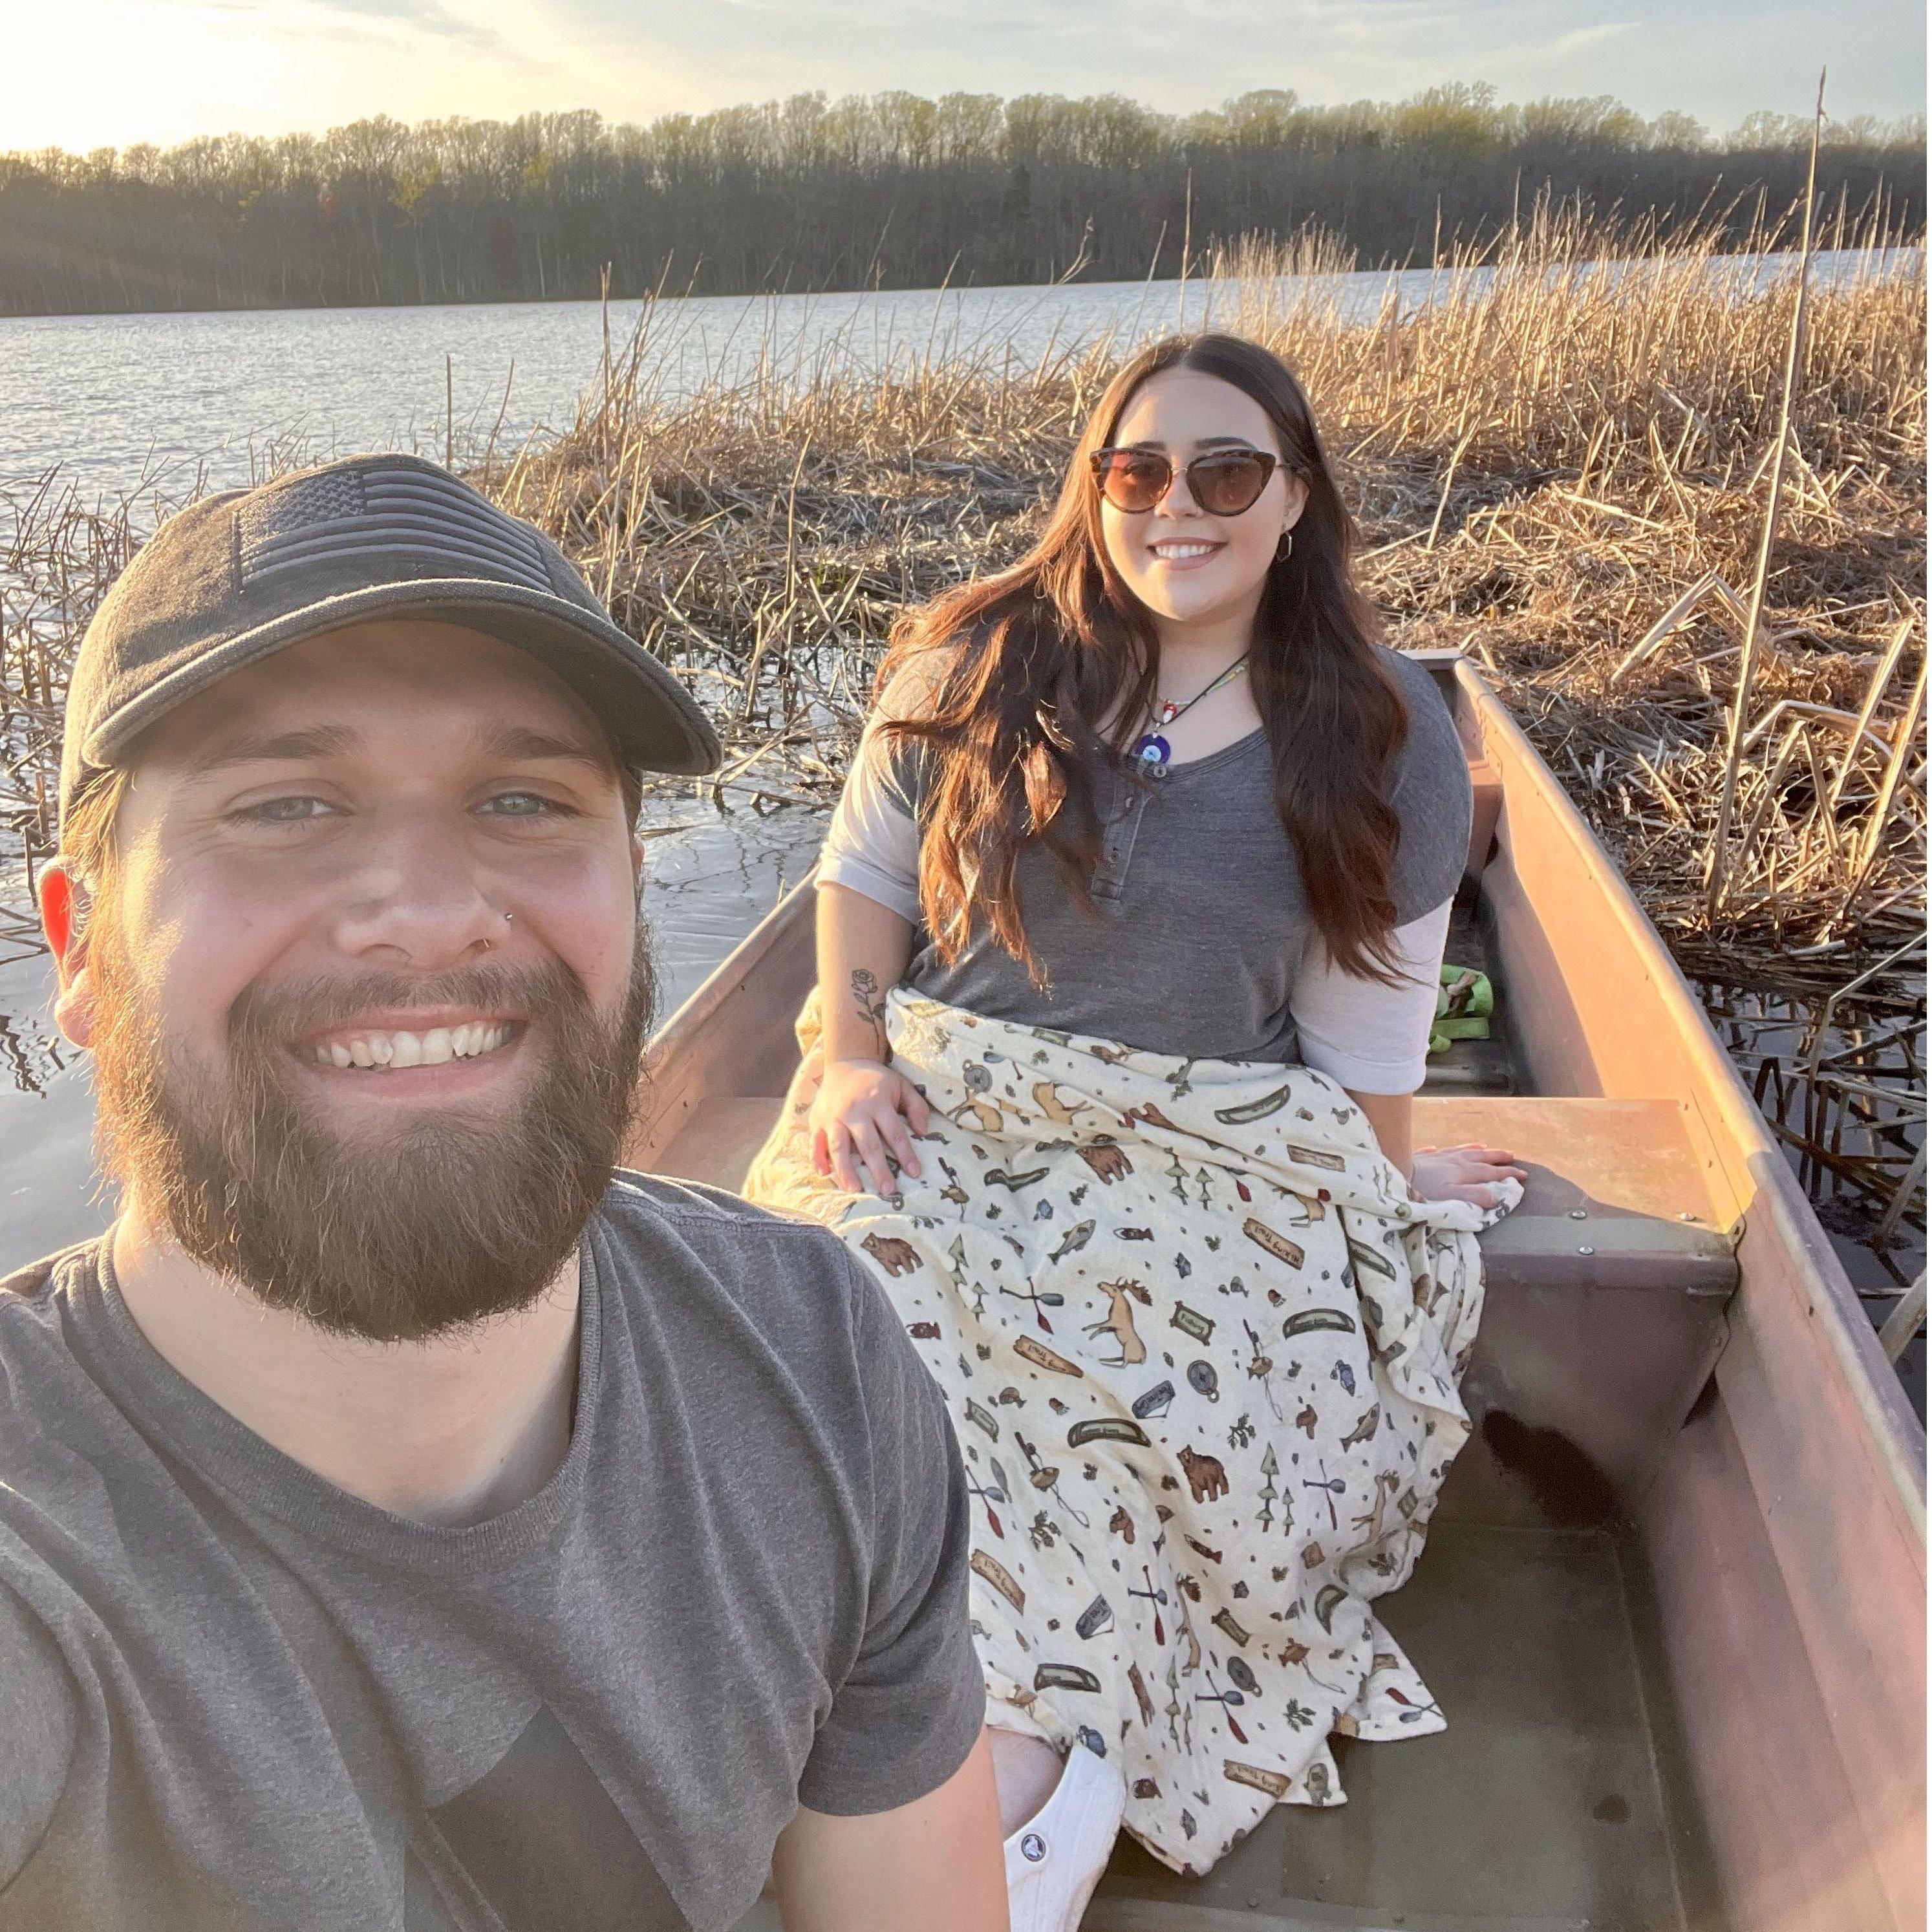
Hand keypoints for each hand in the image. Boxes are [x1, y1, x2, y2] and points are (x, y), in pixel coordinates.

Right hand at [810, 1057, 930, 1197]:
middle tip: (889, 1191)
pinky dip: (817, 1158)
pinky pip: (815, 1142)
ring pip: (839, 1147)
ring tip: (855, 1189)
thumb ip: (916, 1106)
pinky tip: (824, 1173)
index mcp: (877, 1101)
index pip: (894, 1132)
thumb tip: (923, 1132)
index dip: (905, 1154)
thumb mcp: (901, 1085)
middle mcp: (854, 1110)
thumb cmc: (877, 1080)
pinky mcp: (817, 1120)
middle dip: (879, 1169)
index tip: (914, 1173)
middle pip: (868, 1144)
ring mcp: (833, 1116)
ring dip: (846, 1170)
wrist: (846, 1062)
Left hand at [1411, 1143, 1526, 1209]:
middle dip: (1498, 1157)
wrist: (1397, 1173)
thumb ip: (1474, 1196)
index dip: (1509, 1174)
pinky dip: (1449, 1150)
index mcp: (1465, 1171)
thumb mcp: (1452, 1197)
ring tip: (1485, 1148)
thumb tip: (1496, 1197)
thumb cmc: (1424, 1190)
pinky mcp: (1425, 1156)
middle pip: (1481, 1157)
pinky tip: (1443, 1149)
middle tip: (1511, 1156)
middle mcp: (1455, 1160)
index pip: (1492, 1172)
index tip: (1524, 1175)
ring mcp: (1440, 1156)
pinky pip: (1441, 1150)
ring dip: (1477, 1150)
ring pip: (1463, 1150)